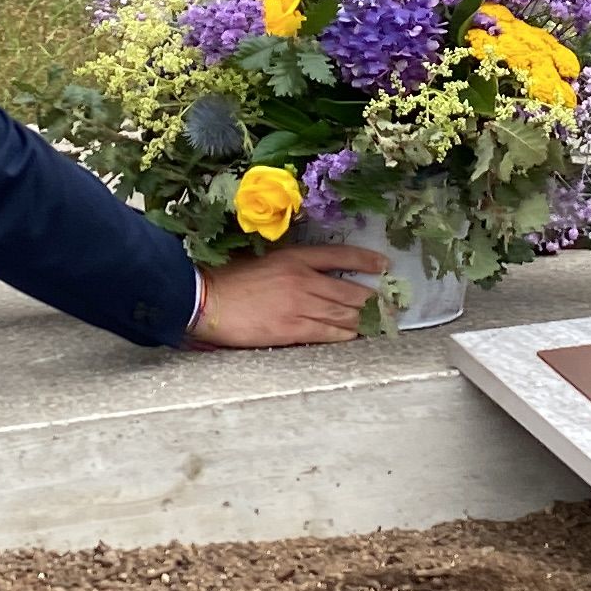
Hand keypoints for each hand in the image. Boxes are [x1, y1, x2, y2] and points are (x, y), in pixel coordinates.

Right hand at [188, 243, 390, 346]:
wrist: (206, 300)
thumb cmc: (228, 279)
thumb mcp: (265, 260)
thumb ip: (292, 266)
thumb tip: (316, 277)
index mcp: (294, 257)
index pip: (341, 255)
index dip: (366, 260)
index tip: (383, 265)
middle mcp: (303, 279)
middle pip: (350, 290)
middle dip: (370, 299)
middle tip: (384, 304)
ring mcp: (300, 306)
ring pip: (344, 313)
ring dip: (360, 319)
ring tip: (371, 322)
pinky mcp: (292, 329)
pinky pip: (329, 333)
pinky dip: (344, 335)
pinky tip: (352, 335)